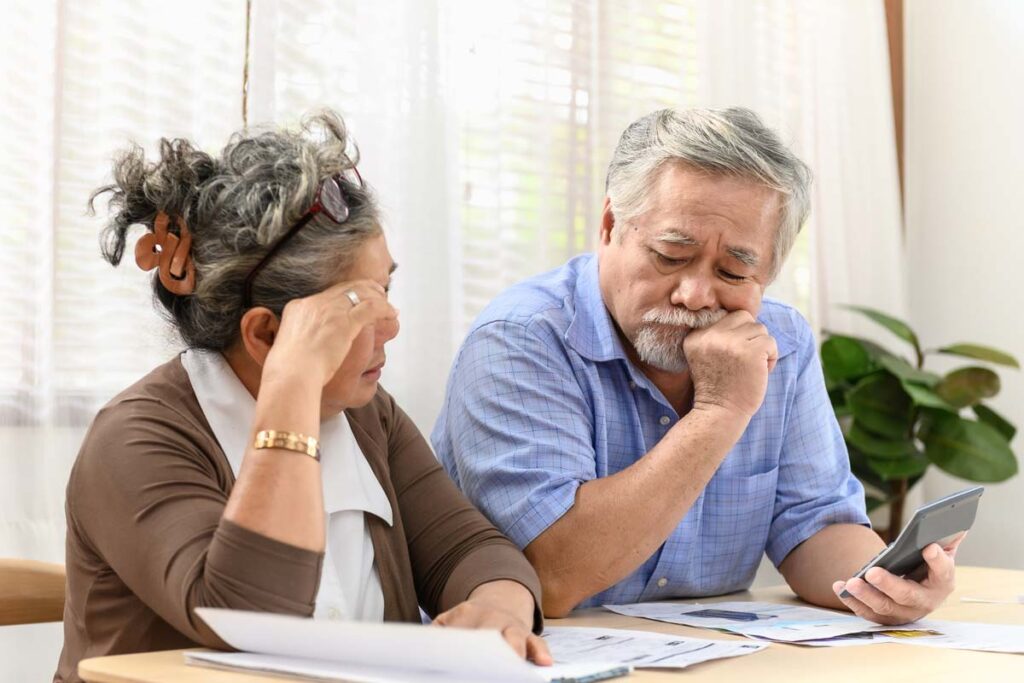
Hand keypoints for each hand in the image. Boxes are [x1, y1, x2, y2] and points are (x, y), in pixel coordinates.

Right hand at [263, 280, 396, 385]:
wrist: (292, 374)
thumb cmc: (290, 370)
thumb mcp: (289, 345)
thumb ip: (302, 337)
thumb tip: (310, 343)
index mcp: (298, 307)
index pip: (327, 294)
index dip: (345, 295)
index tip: (355, 300)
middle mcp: (314, 303)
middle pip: (345, 288)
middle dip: (364, 290)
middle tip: (378, 296)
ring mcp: (330, 310)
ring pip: (361, 293)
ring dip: (377, 298)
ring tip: (389, 306)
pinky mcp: (345, 322)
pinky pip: (371, 308)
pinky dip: (384, 309)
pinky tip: (392, 314)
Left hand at [433, 580, 551, 664]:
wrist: (499, 602)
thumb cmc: (469, 622)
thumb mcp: (449, 621)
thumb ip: (436, 634)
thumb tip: (420, 651)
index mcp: (467, 615)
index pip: (461, 633)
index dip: (458, 648)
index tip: (454, 662)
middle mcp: (491, 618)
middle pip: (489, 633)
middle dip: (486, 649)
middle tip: (481, 664)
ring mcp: (511, 626)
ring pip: (514, 636)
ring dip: (514, 650)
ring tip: (515, 663)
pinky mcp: (527, 636)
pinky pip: (536, 642)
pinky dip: (540, 652)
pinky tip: (544, 662)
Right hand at [684, 310, 778, 417]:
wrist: (720, 413)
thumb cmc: (718, 388)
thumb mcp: (705, 356)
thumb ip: (716, 336)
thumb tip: (746, 318)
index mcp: (696, 336)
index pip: (728, 317)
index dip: (737, 334)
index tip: (734, 356)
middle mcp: (710, 335)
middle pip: (744, 317)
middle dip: (751, 336)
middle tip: (746, 359)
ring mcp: (730, 342)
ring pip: (760, 328)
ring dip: (762, 347)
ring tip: (752, 367)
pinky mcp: (750, 351)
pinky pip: (770, 342)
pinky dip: (771, 357)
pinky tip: (761, 372)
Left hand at [832, 533, 965, 624]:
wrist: (920, 591)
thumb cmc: (928, 567)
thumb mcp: (941, 551)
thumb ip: (948, 537)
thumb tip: (955, 520)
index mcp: (942, 582)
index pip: (943, 572)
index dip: (937, 561)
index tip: (929, 547)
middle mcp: (924, 602)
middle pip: (906, 595)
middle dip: (889, 584)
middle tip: (872, 572)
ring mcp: (904, 612)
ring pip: (884, 607)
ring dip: (865, 596)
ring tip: (850, 582)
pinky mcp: (885, 617)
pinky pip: (867, 612)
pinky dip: (852, 601)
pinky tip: (839, 586)